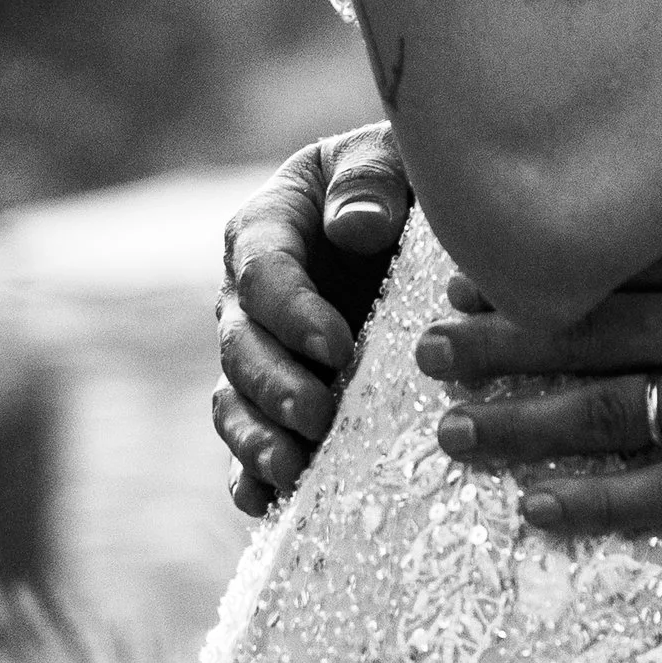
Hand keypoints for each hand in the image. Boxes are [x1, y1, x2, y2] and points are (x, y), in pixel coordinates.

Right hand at [212, 124, 415, 514]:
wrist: (426, 223)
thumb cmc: (410, 179)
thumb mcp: (395, 159)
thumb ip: (371, 180)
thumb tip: (354, 227)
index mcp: (268, 226)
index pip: (262, 271)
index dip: (292, 312)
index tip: (338, 346)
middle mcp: (251, 295)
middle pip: (240, 344)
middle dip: (272, 385)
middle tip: (316, 415)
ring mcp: (262, 352)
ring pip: (235, 399)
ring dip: (255, 438)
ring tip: (290, 469)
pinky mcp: (281, 396)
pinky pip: (251, 441)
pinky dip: (250, 474)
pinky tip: (266, 504)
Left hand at [412, 144, 661, 536]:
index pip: (606, 255)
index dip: (528, 268)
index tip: (467, 271)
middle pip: (585, 333)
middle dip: (496, 343)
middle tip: (427, 352)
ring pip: (610, 414)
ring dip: (521, 424)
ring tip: (455, 430)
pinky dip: (601, 503)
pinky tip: (542, 510)